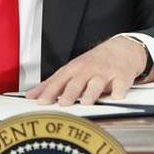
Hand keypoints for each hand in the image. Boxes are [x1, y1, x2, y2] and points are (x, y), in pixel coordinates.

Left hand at [25, 36, 152, 105]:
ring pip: (96, 84)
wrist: (122, 49)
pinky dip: (118, 91)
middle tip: (63, 104)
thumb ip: (52, 84)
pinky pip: (120, 85)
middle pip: (76, 82)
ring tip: (87, 102)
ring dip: (91, 93)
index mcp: (74, 69)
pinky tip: (116, 97)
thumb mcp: (71, 69)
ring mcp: (105, 73)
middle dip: (70, 93)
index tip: (41, 102)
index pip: (58, 81)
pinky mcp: (122, 77)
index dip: (49, 92)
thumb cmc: (93, 62)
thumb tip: (30, 96)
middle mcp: (88, 70)